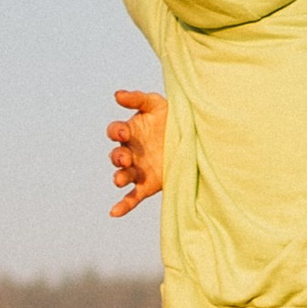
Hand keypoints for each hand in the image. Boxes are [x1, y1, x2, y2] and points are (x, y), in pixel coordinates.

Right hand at [107, 87, 167, 218]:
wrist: (192, 137)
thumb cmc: (170, 117)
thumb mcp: (156, 105)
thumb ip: (137, 99)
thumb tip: (116, 95)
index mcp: (130, 132)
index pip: (115, 131)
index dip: (117, 132)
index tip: (125, 133)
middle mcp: (130, 151)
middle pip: (116, 155)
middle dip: (117, 158)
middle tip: (124, 158)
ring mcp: (138, 169)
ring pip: (122, 175)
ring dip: (119, 177)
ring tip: (119, 180)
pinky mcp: (147, 184)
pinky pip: (132, 196)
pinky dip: (123, 205)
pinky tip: (114, 213)